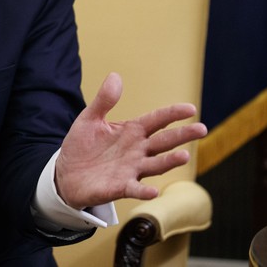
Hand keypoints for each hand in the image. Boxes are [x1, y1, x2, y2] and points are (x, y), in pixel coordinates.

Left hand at [55, 72, 207, 208]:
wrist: (66, 173)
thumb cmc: (82, 145)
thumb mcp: (90, 118)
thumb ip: (104, 100)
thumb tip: (115, 75)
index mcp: (132, 131)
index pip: (157, 120)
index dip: (172, 114)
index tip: (190, 109)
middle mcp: (137, 150)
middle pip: (163, 142)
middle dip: (182, 135)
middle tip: (201, 129)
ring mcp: (131, 169)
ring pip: (155, 165)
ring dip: (169, 162)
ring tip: (184, 156)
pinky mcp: (120, 187)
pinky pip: (135, 189)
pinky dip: (144, 191)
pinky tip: (154, 191)